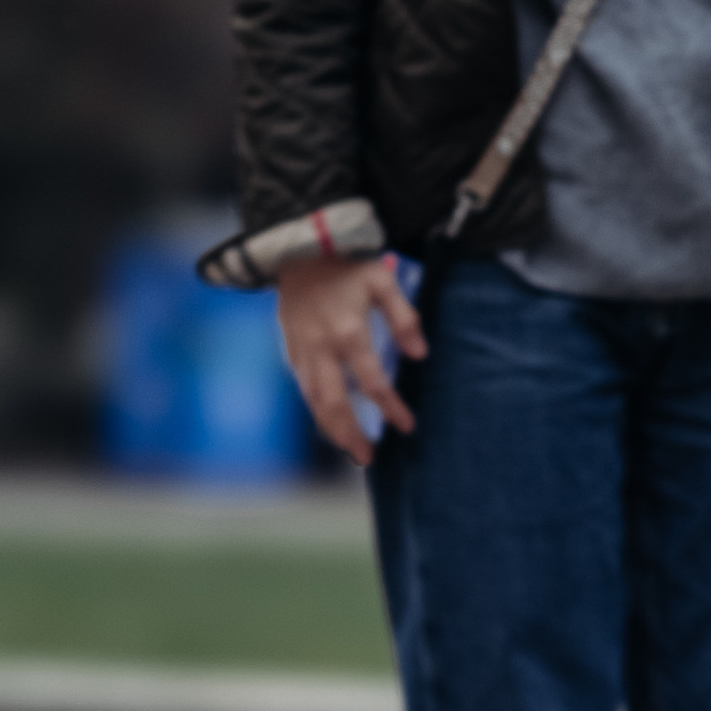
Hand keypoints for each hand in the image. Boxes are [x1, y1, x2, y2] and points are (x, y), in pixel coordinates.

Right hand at [277, 253, 422, 465]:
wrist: (300, 252)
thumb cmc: (347, 267)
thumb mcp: (382, 281)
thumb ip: (404, 317)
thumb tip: (420, 354)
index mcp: (348, 332)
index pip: (372, 382)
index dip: (391, 407)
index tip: (406, 426)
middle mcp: (322, 348)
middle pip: (334, 403)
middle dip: (351, 434)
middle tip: (367, 458)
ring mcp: (302, 351)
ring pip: (314, 401)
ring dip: (331, 429)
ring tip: (350, 449)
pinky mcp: (291, 351)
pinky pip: (303, 388)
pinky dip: (316, 409)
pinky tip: (330, 421)